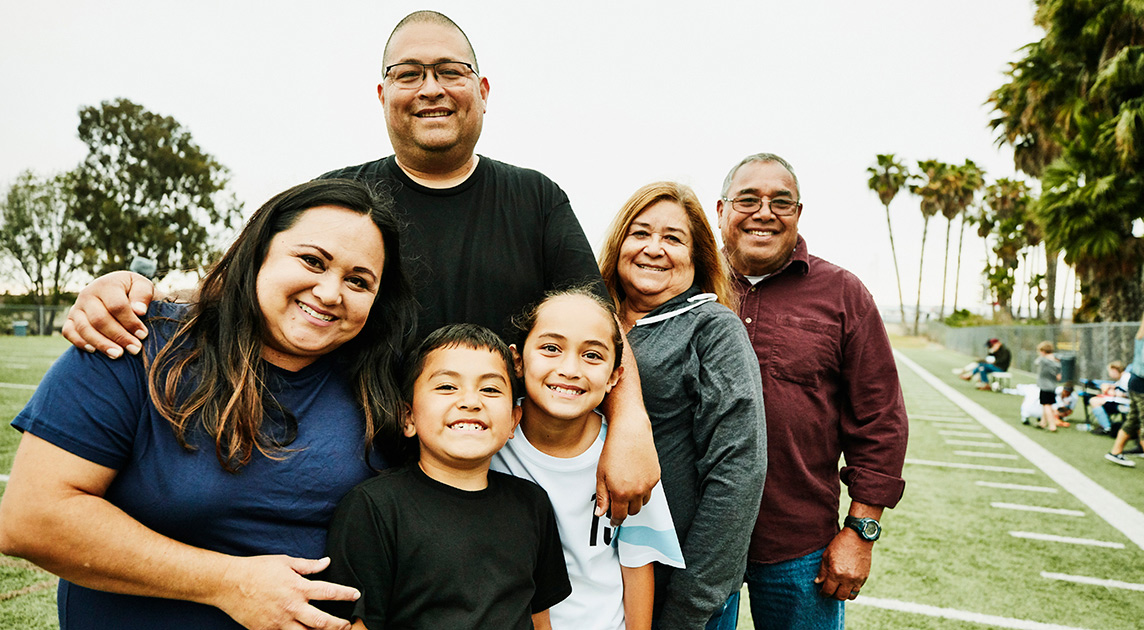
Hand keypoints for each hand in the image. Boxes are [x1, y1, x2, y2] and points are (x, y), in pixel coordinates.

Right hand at [62, 271, 153, 358]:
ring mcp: (77, 307)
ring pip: (84, 328)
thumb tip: (139, 311)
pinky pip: (69, 332)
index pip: (117, 306)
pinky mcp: (70, 319)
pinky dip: (80, 342)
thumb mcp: (143, 287)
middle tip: (135, 349)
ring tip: (118, 354)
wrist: (118, 292)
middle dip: (119, 336)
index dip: (130, 322)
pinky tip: (95, 351)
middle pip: (100, 319)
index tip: (143, 335)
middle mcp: (88, 294)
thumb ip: (143, 295)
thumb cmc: (134, 292)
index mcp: (107, 284)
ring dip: (102, 344)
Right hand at [212, 555, 358, 629]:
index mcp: (297, 587)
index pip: (328, 592)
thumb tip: (326, 562)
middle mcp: (291, 607)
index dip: (345, 594)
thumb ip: (308, 565)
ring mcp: (279, 622)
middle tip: (347, 624)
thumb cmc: (257, 569)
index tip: (356, 595)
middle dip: (338, 625)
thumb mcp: (285, 562)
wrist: (228, 583)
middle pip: (322, 621)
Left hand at [595, 420, 658, 525]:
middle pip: (632, 512)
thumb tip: (600, 513)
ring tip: (627, 488)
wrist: (630, 433)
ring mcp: (648, 485)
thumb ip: (602, 496)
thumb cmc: (614, 450)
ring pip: (643, 503)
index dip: (615, 521)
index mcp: (621, 492)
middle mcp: (637, 491)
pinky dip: (643, 489)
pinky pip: (649, 491)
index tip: (613, 521)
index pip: (620, 516)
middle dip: (625, 509)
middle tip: (617, 501)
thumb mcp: (601, 475)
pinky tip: (635, 478)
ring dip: (635, 501)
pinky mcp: (656, 477)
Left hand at [814, 529, 871, 600]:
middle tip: (830, 591)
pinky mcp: (864, 577)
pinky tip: (847, 584)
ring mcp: (857, 579)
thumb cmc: (840, 544)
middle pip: (839, 596)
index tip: (822, 592)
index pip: (828, 591)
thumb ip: (822, 571)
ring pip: (850, 596)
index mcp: (835, 573)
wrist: (858, 537)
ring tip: (839, 589)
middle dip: (833, 596)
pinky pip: (857, 590)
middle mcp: (847, 578)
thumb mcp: (826, 555)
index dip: (823, 593)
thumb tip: (818, 582)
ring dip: (843, 595)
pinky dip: (851, 590)